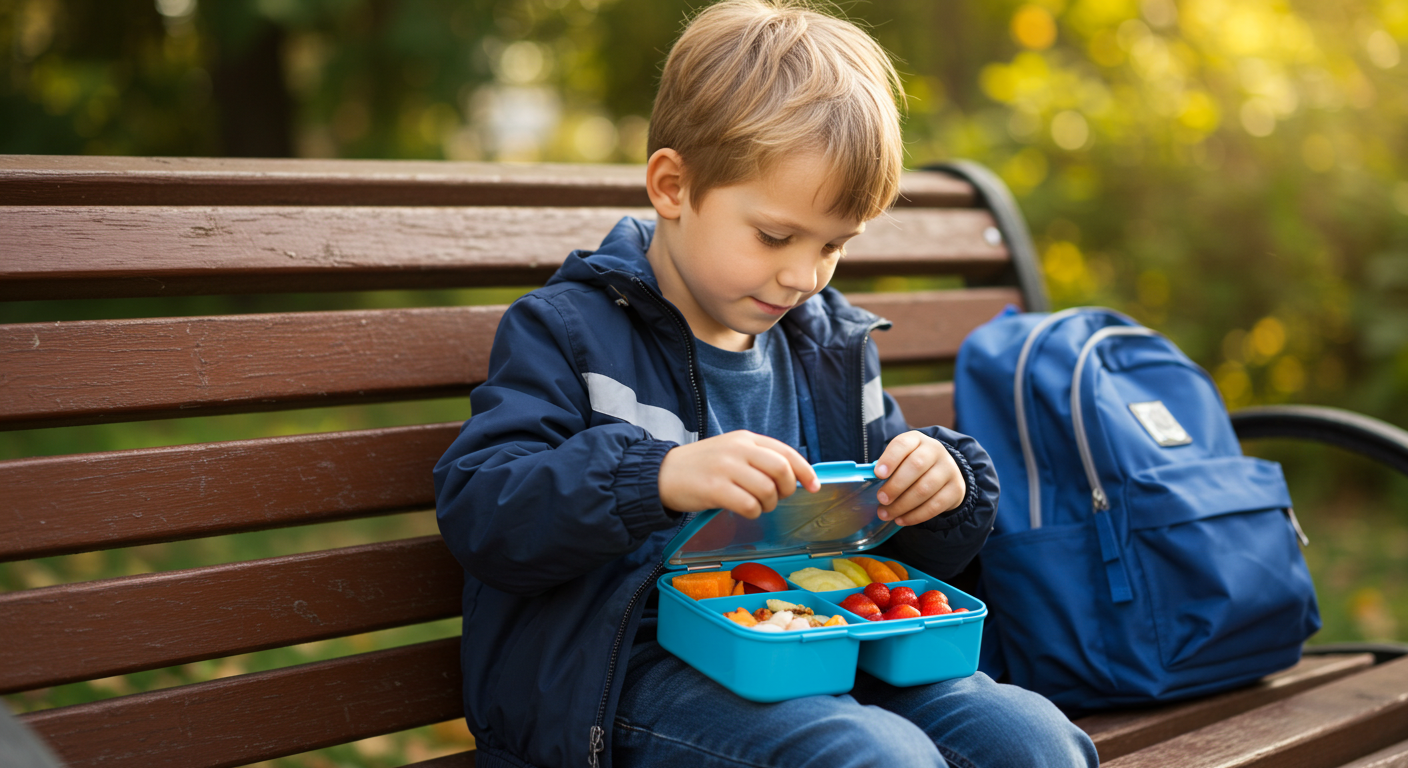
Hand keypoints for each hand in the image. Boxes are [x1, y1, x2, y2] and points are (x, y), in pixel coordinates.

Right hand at [658, 431, 819, 518]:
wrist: (662, 473)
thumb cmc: (701, 466)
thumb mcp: (730, 451)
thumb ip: (758, 458)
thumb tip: (791, 477)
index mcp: (745, 438)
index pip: (786, 452)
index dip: (805, 471)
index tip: (814, 486)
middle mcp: (738, 449)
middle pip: (781, 469)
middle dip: (787, 489)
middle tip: (779, 498)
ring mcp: (726, 468)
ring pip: (767, 490)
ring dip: (768, 504)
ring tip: (756, 505)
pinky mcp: (714, 488)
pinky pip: (748, 505)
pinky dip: (753, 512)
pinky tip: (743, 510)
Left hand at [873, 431, 965, 526]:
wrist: (945, 473)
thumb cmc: (913, 466)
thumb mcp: (902, 459)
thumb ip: (888, 467)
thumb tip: (870, 482)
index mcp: (917, 440)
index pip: (903, 444)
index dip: (890, 459)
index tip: (878, 474)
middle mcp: (935, 451)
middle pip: (916, 466)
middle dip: (895, 486)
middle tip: (881, 499)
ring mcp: (948, 469)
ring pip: (925, 488)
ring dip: (902, 505)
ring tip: (886, 514)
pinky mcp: (955, 489)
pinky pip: (935, 506)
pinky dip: (915, 516)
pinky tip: (901, 520)